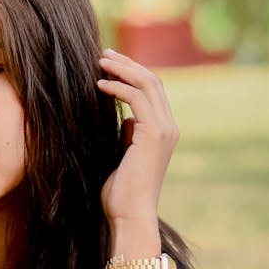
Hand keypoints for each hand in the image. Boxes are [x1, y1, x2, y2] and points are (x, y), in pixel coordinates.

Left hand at [97, 49, 178, 230]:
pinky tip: (100, 84)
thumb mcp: (123, 157)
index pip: (153, 90)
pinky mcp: (154, 134)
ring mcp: (165, 130)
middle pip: (152, 80)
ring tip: (99, 61)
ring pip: (147, 84)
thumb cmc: (121, 193)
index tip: (108, 64)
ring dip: (122, 69)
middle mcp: (169, 127)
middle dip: (127, 63)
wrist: (130, 215)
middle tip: (103, 53)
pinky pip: (137, 98)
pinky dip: (118, 87)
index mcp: (164, 131)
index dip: (132, 72)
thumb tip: (125, 121)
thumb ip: (128, 136)